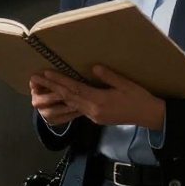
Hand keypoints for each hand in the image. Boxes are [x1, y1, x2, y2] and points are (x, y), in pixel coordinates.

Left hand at [31, 66, 165, 129]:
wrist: (148, 115)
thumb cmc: (139, 97)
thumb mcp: (125, 84)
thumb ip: (109, 76)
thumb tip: (94, 67)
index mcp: (100, 100)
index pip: (75, 89)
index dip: (60, 81)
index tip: (46, 73)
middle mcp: (93, 110)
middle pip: (69, 97)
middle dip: (52, 87)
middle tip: (36, 79)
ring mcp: (94, 116)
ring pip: (71, 104)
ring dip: (57, 95)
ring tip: (43, 88)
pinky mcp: (96, 118)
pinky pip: (78, 109)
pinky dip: (67, 101)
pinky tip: (62, 96)